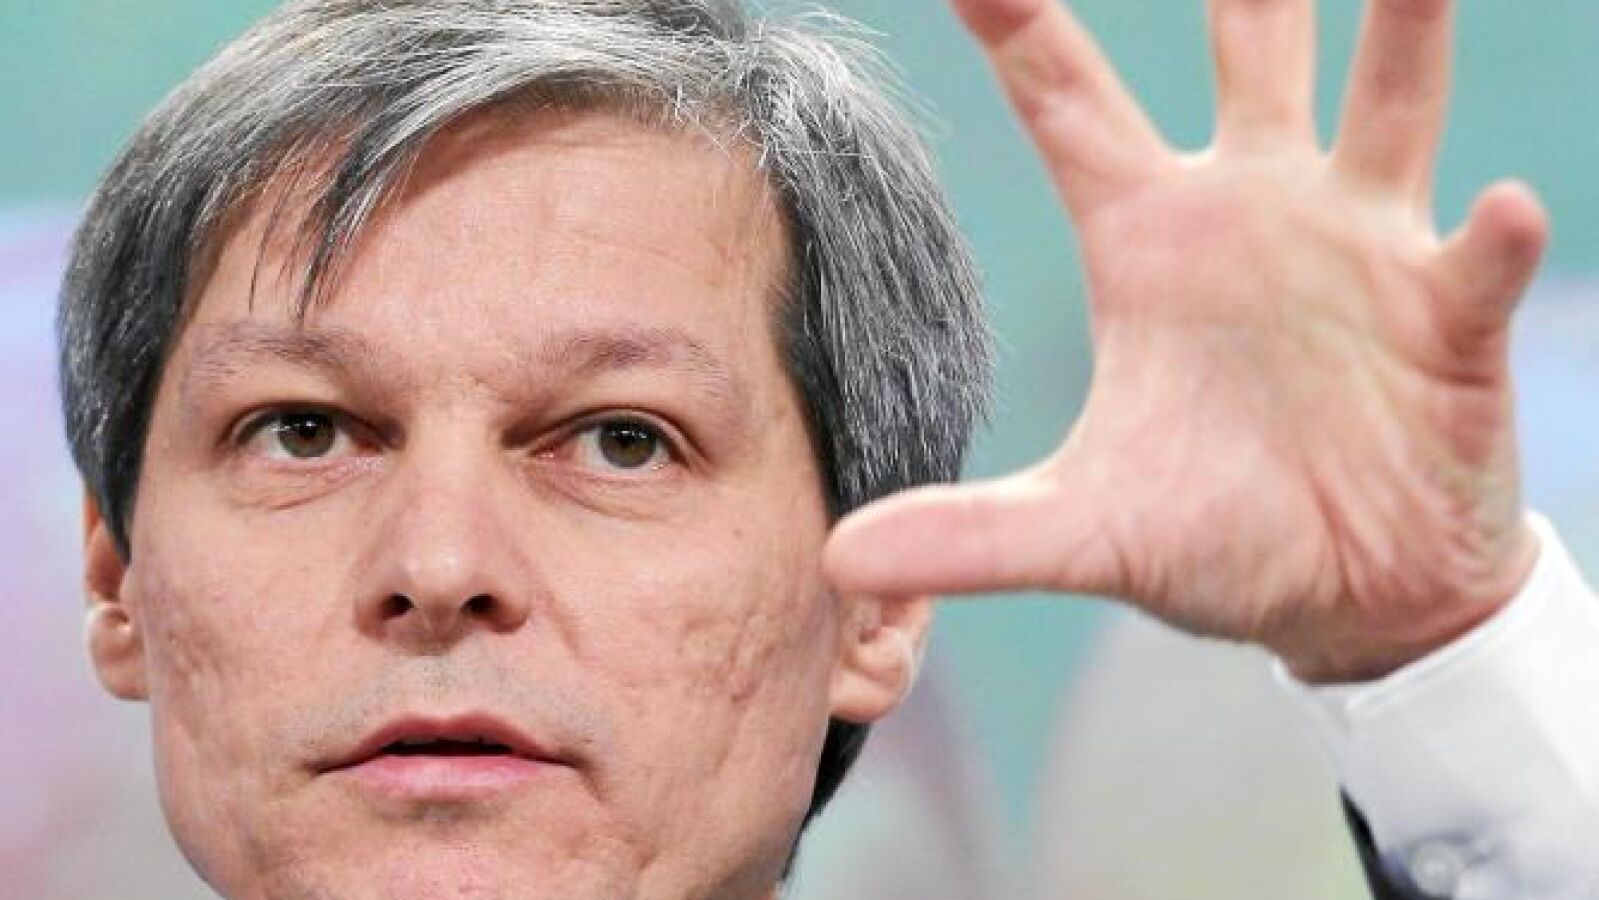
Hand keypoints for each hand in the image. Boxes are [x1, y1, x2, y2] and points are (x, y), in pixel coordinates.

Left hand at [824, 0, 1548, 681]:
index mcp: (1148, 239)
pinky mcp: (1446, 317)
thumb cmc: (1216, 538)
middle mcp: (1254, 212)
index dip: (1018, 19)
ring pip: (1386, 103)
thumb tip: (837, 558)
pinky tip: (1501, 209)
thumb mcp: (1085, 532)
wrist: (1347, 597)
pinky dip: (1490, 238)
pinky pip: (1473, 260)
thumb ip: (974, 533)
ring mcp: (1361, 247)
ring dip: (1402, 30)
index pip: (1066, 99)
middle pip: (1247, 50)